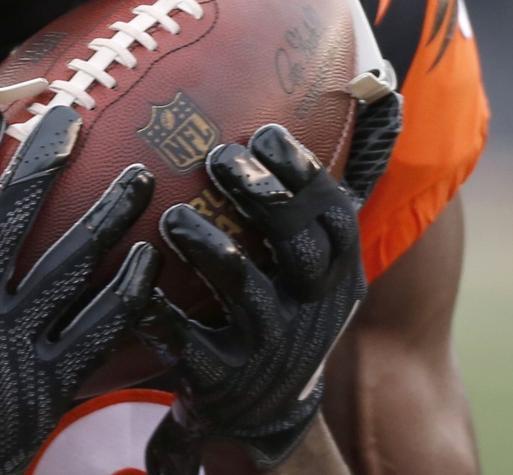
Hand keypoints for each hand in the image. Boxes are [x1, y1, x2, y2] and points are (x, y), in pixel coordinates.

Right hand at [0, 104, 160, 474]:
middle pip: (11, 215)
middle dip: (44, 159)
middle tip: (73, 117)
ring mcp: (8, 342)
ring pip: (65, 265)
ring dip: (105, 217)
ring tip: (139, 180)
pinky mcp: (44, 382)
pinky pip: (93, 331)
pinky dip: (123, 296)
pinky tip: (148, 262)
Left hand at [137, 95, 401, 473]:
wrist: (264, 413)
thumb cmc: (282, 305)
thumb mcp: (318, 261)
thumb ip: (322, 192)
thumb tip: (376, 98)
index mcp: (336, 274)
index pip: (336, 218)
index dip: (304, 173)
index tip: (266, 132)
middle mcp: (311, 310)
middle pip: (300, 248)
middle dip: (262, 197)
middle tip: (215, 157)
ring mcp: (267, 347)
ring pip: (245, 288)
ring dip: (209, 246)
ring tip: (173, 216)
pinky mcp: (220, 379)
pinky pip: (186, 340)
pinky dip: (160, 308)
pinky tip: (136, 274)